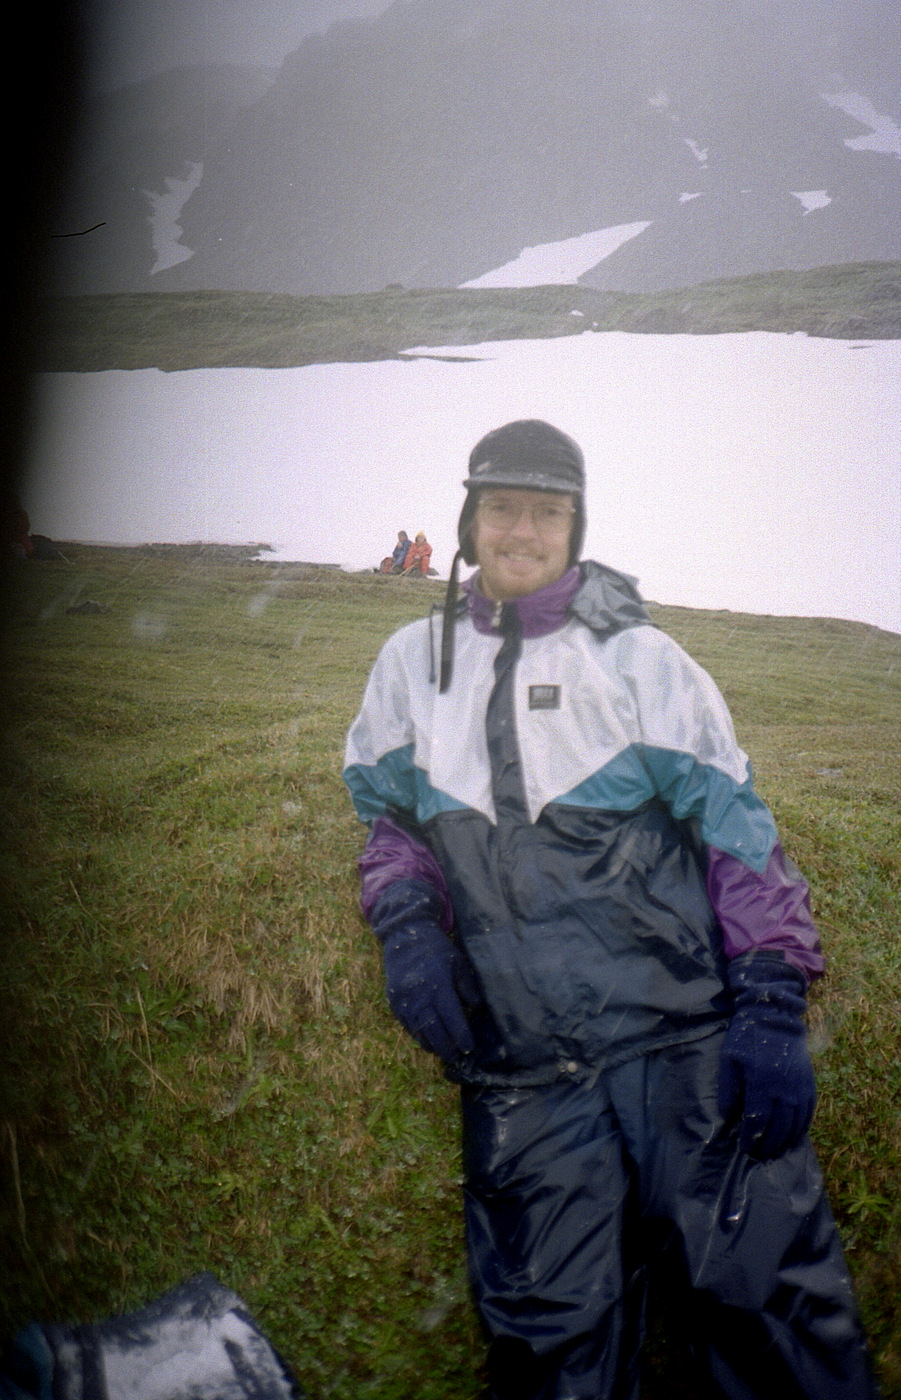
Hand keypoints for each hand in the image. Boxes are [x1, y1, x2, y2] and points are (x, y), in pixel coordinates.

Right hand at [381, 922, 477, 1061]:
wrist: (404, 937)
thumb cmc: (436, 949)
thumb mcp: (458, 962)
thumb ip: (468, 986)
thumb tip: (477, 1007)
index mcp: (438, 984)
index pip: (452, 1018)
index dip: (461, 1036)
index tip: (470, 1048)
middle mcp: (419, 996)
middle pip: (434, 1030)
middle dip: (447, 1048)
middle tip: (458, 1058)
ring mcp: (404, 1001)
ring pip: (419, 1032)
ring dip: (433, 1045)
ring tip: (445, 1053)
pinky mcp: (394, 1003)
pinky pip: (408, 1026)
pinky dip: (420, 1036)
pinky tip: (429, 1040)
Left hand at [718, 953, 815, 1158]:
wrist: (774, 1015)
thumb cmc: (747, 1036)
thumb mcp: (729, 1058)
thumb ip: (728, 1088)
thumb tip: (725, 1115)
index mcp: (761, 1084)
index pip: (757, 1121)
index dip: (751, 1138)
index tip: (745, 1147)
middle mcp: (783, 1089)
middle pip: (778, 1127)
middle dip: (768, 1144)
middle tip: (760, 1156)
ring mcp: (799, 1086)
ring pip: (795, 1123)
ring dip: (786, 1140)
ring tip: (776, 1151)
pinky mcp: (809, 1082)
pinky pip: (808, 1112)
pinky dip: (802, 1127)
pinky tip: (795, 1136)